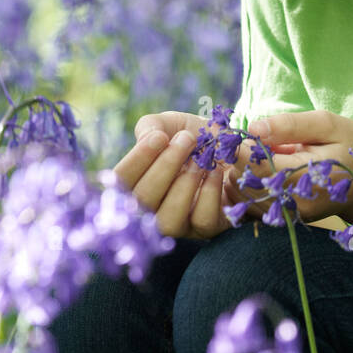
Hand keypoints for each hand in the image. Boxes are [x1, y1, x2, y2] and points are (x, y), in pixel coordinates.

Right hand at [113, 111, 230, 240]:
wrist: (231, 147)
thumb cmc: (193, 137)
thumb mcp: (170, 124)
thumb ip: (151, 126)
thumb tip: (150, 138)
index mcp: (136, 183)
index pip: (120, 181)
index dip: (137, 160)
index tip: (160, 137)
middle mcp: (151, 209)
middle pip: (143, 201)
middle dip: (166, 166)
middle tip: (187, 140)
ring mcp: (179, 223)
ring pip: (168, 221)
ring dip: (184, 185)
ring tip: (200, 161)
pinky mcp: (207, 228)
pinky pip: (203, 221)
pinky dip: (209, 193)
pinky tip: (215, 172)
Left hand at [222, 110, 352, 226]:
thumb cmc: (349, 147)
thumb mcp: (327, 125)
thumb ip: (290, 125)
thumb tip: (253, 127)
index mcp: (304, 176)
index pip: (254, 163)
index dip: (240, 145)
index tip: (242, 130)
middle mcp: (293, 203)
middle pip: (242, 179)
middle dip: (237, 158)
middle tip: (247, 140)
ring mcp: (287, 216)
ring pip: (240, 193)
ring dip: (240, 171)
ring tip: (256, 154)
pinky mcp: (282, 221)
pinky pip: (247, 203)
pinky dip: (245, 184)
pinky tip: (260, 169)